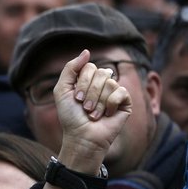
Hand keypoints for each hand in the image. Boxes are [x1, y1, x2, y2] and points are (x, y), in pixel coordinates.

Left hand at [53, 49, 131, 171]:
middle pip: (101, 72)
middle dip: (90, 92)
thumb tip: (87, 51)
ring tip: (93, 114)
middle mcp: (102, 84)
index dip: (82, 83)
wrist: (81, 137)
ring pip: (110, 83)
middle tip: (84, 108)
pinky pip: (122, 92)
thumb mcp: (62, 90)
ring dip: (98, 102)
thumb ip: (70, 68)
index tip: (76, 99)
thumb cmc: (70, 116)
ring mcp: (115, 93)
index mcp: (88, 80)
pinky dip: (111, 104)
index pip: (90, 67)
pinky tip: (107, 115)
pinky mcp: (125, 103)